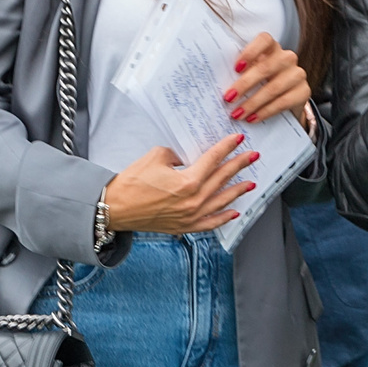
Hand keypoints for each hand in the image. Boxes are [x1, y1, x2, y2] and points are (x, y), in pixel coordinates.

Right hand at [100, 134, 252, 234]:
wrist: (115, 208)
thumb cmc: (132, 183)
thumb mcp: (156, 157)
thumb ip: (177, 154)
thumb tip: (188, 158)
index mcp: (188, 181)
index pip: (213, 160)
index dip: (227, 147)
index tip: (238, 140)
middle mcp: (194, 200)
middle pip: (222, 179)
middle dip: (239, 165)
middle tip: (252, 156)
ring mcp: (190, 216)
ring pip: (222, 201)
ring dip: (238, 190)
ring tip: (250, 182)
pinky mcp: (183, 226)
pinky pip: (210, 223)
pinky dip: (223, 218)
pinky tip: (234, 212)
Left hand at [223, 32, 309, 126]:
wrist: (284, 102)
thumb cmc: (258, 85)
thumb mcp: (248, 76)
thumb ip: (237, 74)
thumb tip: (213, 83)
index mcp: (270, 49)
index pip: (265, 39)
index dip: (251, 51)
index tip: (236, 68)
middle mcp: (286, 58)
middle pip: (265, 67)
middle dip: (244, 85)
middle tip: (228, 99)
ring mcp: (297, 74)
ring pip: (273, 87)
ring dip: (252, 103)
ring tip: (237, 114)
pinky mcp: (304, 91)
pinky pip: (283, 102)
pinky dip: (265, 111)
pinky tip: (252, 118)